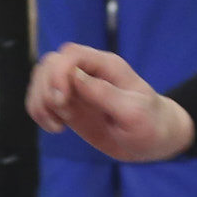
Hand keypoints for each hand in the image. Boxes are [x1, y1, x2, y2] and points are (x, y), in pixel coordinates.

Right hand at [26, 42, 194, 162]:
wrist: (156, 142)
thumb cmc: (152, 125)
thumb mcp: (133, 112)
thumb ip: (104, 94)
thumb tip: (73, 77)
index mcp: (107, 67)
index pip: (71, 54)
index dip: (58, 73)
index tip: (62, 101)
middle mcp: (88, 72)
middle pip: (50, 64)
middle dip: (46, 89)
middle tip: (62, 116)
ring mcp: (77, 89)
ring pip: (41, 79)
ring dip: (40, 102)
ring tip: (57, 126)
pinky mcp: (70, 105)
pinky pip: (42, 99)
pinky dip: (40, 112)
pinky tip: (55, 128)